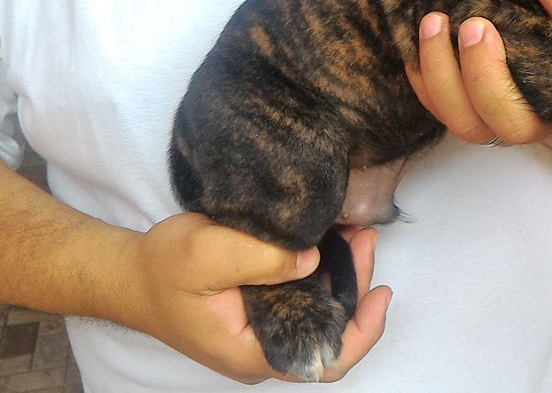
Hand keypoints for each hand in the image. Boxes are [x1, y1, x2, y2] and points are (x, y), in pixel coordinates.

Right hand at [124, 213, 389, 382]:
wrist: (131, 274)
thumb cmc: (163, 270)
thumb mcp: (206, 254)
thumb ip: (260, 259)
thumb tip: (313, 259)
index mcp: (255, 351)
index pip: (325, 360)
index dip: (362, 330)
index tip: (381, 291)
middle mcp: (268, 346)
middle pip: (332, 329)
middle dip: (357, 284)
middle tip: (365, 236)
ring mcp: (267, 327)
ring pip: (322, 308)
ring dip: (343, 271)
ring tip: (356, 230)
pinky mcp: (265, 306)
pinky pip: (306, 293)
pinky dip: (324, 266)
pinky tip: (333, 235)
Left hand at [406, 0, 551, 161]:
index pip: (529, 106)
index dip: (496, 72)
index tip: (485, 23)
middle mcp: (522, 126)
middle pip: (489, 119)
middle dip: (474, 72)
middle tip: (469, 24)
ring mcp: (490, 123)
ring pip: (457, 118)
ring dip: (438, 73)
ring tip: (433, 22)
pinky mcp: (466, 113)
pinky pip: (437, 107)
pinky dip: (422, 77)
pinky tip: (416, 40)